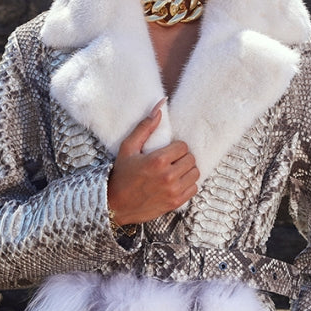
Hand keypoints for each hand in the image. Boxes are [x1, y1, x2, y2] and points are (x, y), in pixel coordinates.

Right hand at [107, 100, 199, 224]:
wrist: (115, 204)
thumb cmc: (121, 175)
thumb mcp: (129, 148)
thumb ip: (145, 127)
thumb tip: (160, 106)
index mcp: (158, 160)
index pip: (183, 146)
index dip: (175, 147)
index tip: (167, 151)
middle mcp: (168, 176)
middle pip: (191, 159)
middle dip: (182, 157)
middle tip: (170, 161)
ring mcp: (173, 191)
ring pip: (195, 173)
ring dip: (187, 170)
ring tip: (174, 170)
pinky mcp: (175, 202)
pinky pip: (194, 188)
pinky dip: (188, 184)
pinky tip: (176, 182)